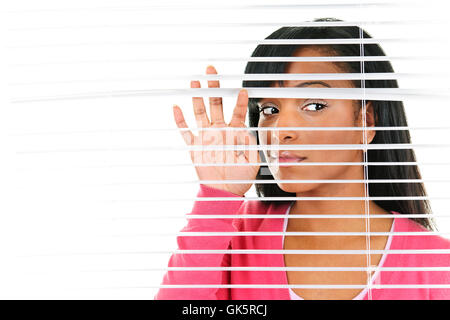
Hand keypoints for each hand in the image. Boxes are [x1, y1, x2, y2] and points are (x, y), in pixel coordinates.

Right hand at [172, 65, 259, 195]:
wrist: (225, 190)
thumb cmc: (241, 176)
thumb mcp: (252, 161)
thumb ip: (250, 147)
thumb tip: (247, 133)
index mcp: (234, 132)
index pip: (237, 112)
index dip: (239, 101)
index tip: (242, 90)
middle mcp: (219, 130)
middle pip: (216, 104)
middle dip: (214, 86)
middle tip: (212, 70)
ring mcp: (206, 136)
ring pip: (200, 113)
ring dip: (197, 98)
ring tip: (195, 82)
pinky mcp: (195, 146)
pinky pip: (185, 131)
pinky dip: (180, 120)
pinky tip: (176, 107)